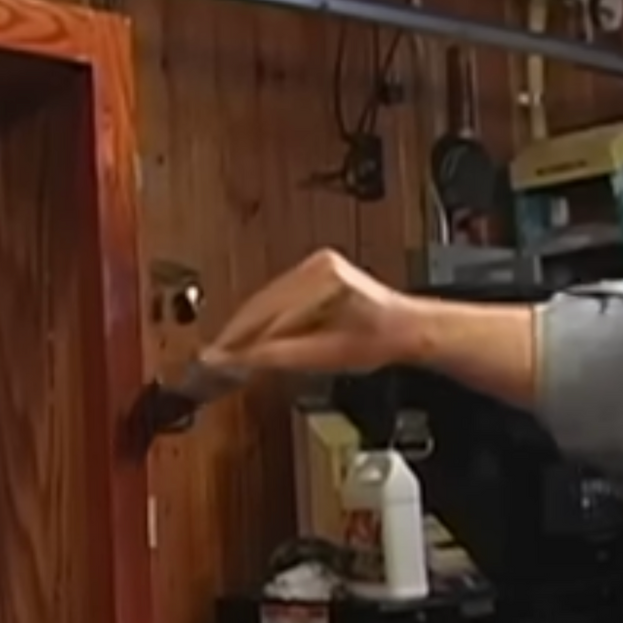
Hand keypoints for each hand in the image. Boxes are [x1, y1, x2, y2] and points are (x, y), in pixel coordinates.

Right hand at [200, 249, 421, 374]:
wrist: (406, 328)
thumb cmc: (380, 340)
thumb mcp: (328, 356)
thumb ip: (282, 355)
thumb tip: (242, 358)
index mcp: (323, 278)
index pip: (269, 313)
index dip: (241, 339)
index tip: (219, 357)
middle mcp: (317, 264)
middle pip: (262, 303)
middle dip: (239, 332)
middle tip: (216, 357)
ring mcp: (314, 264)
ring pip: (266, 299)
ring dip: (249, 325)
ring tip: (230, 350)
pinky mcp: (312, 270)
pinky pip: (276, 295)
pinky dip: (264, 317)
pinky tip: (254, 335)